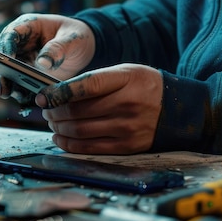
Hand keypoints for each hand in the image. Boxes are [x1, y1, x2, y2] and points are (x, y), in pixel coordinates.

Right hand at [0, 13, 94, 102]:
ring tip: (8, 95)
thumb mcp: (73, 39)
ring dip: (5, 84)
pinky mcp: (26, 75)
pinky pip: (17, 84)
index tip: (6, 61)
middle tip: (2, 87)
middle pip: (1, 56)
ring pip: (4, 72)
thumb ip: (59, 48)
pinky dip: (18, 92)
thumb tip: (43, 63)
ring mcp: (21, 59)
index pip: (11, 34)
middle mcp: (20, 42)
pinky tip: (23, 99)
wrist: (83, 48)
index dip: (6, 47)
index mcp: (29, 26)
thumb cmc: (76, 36)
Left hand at [36, 64, 163, 154]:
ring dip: (59, 128)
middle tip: (46, 110)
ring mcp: (126, 127)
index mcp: (125, 79)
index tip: (43, 96)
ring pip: (80, 131)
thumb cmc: (145, 87)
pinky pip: (90, 148)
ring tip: (52, 122)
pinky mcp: (126, 146)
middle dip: (54, 112)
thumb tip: (59, 92)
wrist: (178, 109)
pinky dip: (69, 144)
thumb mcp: (125, 72)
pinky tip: (61, 137)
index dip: (58, 92)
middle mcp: (126, 104)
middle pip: (78, 111)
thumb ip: (95, 79)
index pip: (85, 86)